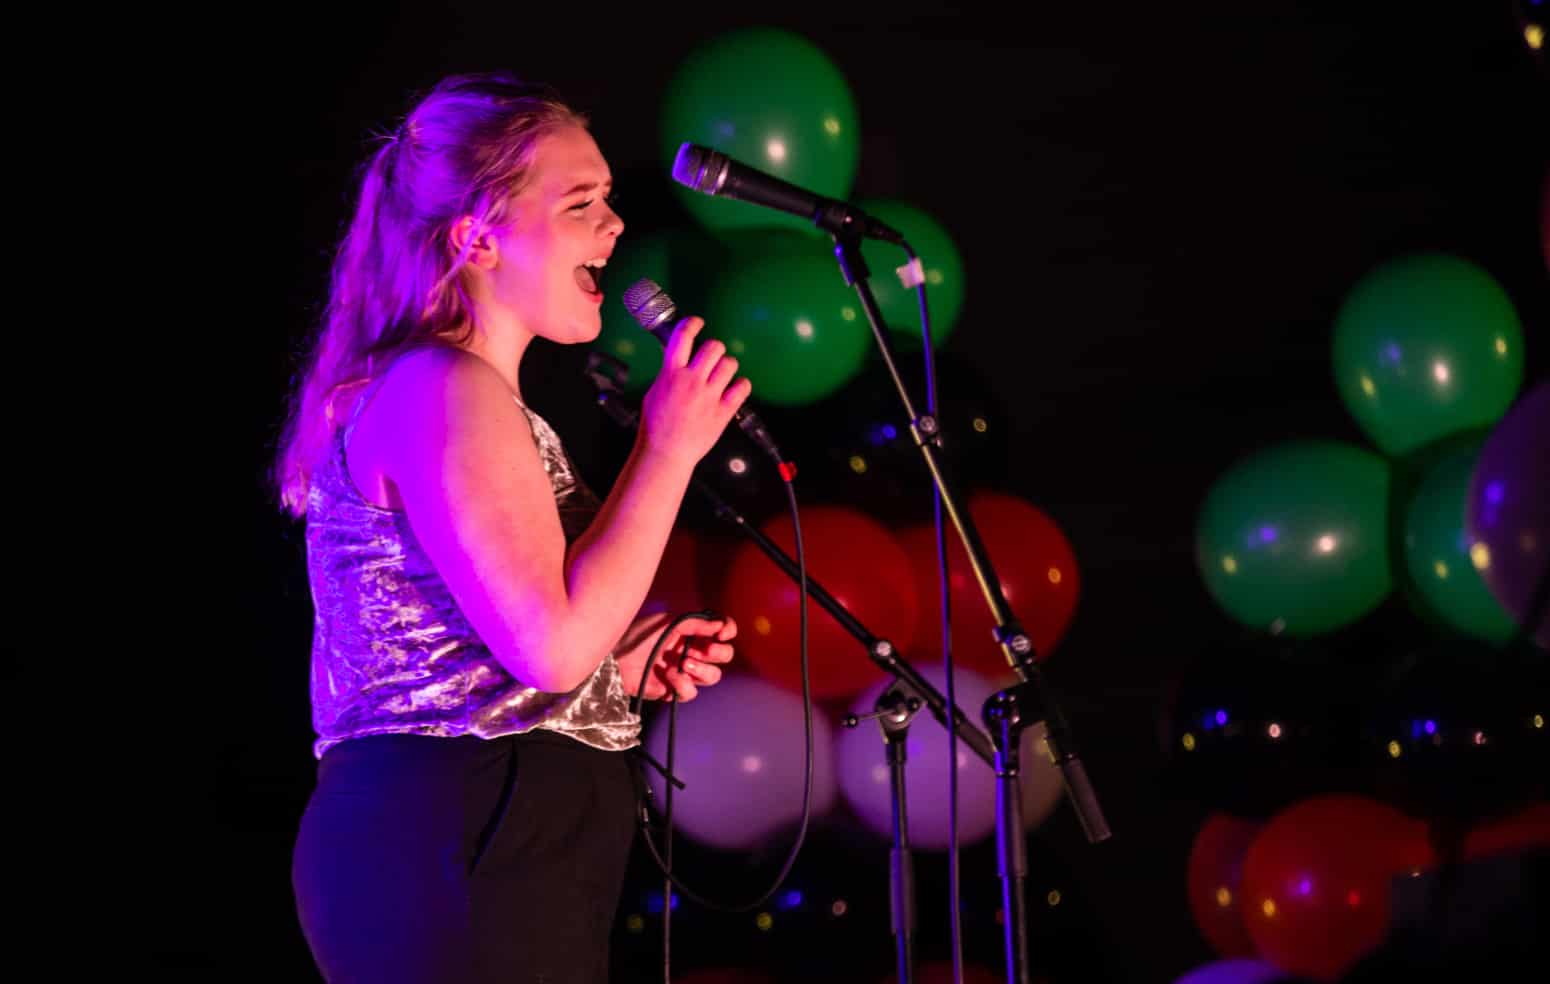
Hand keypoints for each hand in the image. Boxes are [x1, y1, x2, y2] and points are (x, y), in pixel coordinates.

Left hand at [613, 610, 736, 702]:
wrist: (615, 658)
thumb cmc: (637, 635)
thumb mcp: (666, 622)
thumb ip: (695, 623)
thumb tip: (720, 624)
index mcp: (693, 632)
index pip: (722, 630)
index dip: (728, 630)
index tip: (723, 633)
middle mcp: (693, 651)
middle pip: (724, 656)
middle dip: (719, 653)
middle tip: (704, 650)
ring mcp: (685, 672)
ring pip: (713, 676)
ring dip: (702, 669)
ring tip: (683, 662)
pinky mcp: (674, 691)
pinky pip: (691, 692)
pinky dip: (682, 684)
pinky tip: (669, 675)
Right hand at [639, 317, 751, 468]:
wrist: (665, 453)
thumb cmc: (655, 426)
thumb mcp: (654, 392)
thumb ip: (668, 374)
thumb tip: (677, 360)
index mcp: (671, 374)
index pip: (683, 337)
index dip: (692, 324)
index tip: (697, 322)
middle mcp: (692, 381)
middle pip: (713, 347)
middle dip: (714, 349)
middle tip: (712, 357)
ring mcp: (709, 396)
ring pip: (729, 364)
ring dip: (727, 366)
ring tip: (722, 375)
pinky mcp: (723, 412)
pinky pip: (742, 388)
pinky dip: (741, 385)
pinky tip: (735, 389)